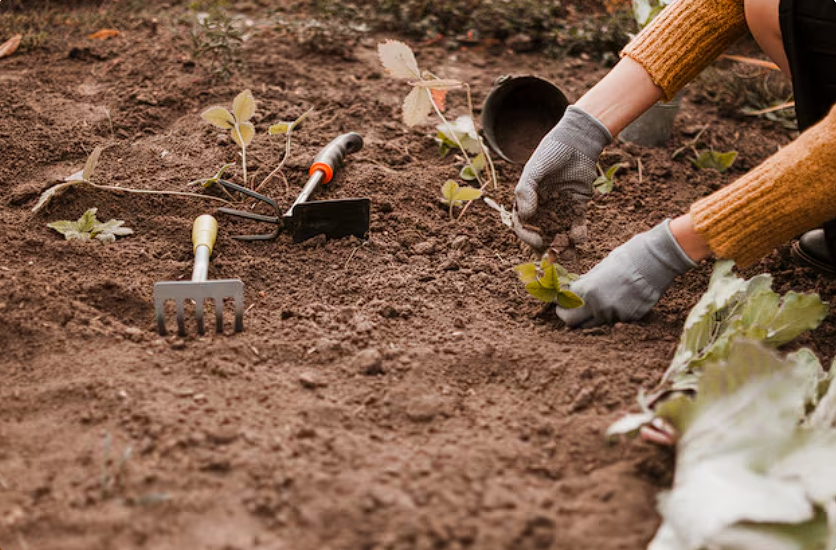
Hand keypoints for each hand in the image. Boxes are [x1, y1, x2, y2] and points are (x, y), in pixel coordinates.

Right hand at [513, 105, 610, 246]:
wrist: (577, 141)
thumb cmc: (550, 153)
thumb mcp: (533, 170)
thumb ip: (525, 192)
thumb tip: (525, 217)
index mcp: (526, 200)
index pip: (523, 225)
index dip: (528, 236)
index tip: (537, 241)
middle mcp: (542, 206)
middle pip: (541, 232)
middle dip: (546, 246)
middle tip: (553, 256)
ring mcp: (560, 207)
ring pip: (559, 231)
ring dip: (563, 244)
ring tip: (568, 254)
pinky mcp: (578, 205)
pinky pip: (577, 223)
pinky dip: (578, 233)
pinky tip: (579, 238)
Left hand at [557, 220, 696, 326]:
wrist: (654, 261)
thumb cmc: (625, 259)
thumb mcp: (598, 269)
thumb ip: (584, 285)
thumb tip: (571, 292)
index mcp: (587, 290)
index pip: (563, 305)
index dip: (560, 304)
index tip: (560, 303)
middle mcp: (598, 306)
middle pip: (572, 322)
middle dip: (568, 316)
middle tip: (568, 311)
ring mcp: (614, 315)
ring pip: (595, 322)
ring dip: (592, 314)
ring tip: (600, 299)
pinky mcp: (629, 319)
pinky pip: (614, 320)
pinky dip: (612, 313)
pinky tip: (620, 298)